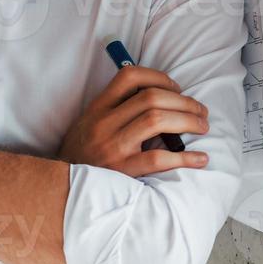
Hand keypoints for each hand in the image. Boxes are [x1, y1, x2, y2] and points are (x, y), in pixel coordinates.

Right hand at [57, 65, 210, 176]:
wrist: (60, 187)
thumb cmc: (80, 155)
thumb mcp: (88, 124)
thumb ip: (114, 109)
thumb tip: (155, 98)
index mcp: (98, 108)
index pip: (129, 77)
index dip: (159, 77)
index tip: (175, 88)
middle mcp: (104, 123)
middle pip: (151, 98)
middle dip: (184, 101)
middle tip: (200, 111)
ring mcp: (113, 146)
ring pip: (157, 120)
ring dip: (187, 121)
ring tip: (202, 127)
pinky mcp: (121, 170)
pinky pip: (158, 159)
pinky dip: (185, 158)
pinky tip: (200, 159)